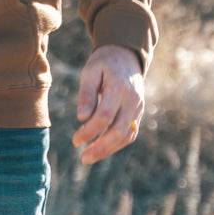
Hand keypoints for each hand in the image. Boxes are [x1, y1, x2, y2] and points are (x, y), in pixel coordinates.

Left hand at [72, 45, 143, 165]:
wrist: (126, 56)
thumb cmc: (103, 63)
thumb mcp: (90, 71)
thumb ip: (86, 93)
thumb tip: (82, 117)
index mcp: (119, 88)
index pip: (105, 116)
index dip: (90, 131)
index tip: (75, 140)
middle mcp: (132, 100)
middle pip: (119, 131)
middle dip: (101, 148)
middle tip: (83, 158)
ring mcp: (138, 108)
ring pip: (127, 136)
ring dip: (109, 150)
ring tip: (90, 157)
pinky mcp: (139, 113)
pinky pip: (131, 133)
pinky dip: (117, 144)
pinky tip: (102, 149)